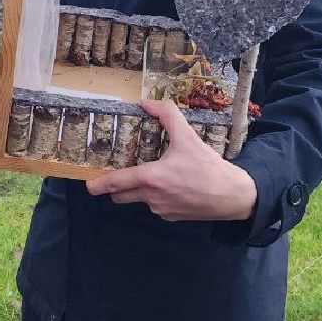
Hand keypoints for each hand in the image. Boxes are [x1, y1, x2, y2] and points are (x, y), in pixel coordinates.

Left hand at [85, 98, 257, 222]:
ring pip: (139, 200)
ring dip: (141, 190)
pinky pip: (156, 206)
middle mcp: (152, 197)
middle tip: (122, 173)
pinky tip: (174, 186)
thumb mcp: (188, 137)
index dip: (99, 185)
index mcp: (152, 178)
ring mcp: (160, 210)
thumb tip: (147, 102)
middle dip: (117, 187)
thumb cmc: (209, 167)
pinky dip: (158, 197)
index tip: (88, 185)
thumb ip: (167, 116)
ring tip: (158, 175)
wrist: (232, 196)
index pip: (117, 183)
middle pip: (121, 196)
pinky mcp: (170, 218)